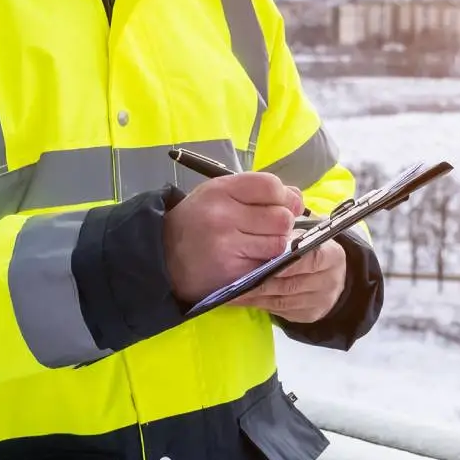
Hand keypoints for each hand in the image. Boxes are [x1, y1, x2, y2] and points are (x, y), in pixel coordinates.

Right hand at [164, 172, 303, 305]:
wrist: (162, 257)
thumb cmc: (196, 220)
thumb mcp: (218, 193)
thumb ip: (256, 190)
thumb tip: (298, 197)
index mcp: (220, 190)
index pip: (271, 186)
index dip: (285, 196)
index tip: (285, 204)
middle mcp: (223, 217)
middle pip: (281, 217)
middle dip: (283, 223)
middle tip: (269, 228)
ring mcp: (227, 247)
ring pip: (278, 244)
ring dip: (276, 245)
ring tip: (258, 244)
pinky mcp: (232, 273)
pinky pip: (267, 265)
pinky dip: (265, 263)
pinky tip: (250, 259)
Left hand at [229, 238, 347, 324]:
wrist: (331, 275)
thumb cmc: (312, 250)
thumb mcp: (306, 237)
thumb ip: (288, 239)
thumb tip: (262, 244)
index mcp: (332, 256)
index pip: (311, 260)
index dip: (287, 263)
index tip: (266, 264)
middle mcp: (330, 281)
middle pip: (292, 285)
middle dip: (263, 283)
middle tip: (238, 281)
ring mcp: (321, 301)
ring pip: (283, 301)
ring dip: (256, 297)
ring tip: (234, 293)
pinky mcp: (309, 315)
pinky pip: (281, 312)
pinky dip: (260, 306)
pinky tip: (244, 300)